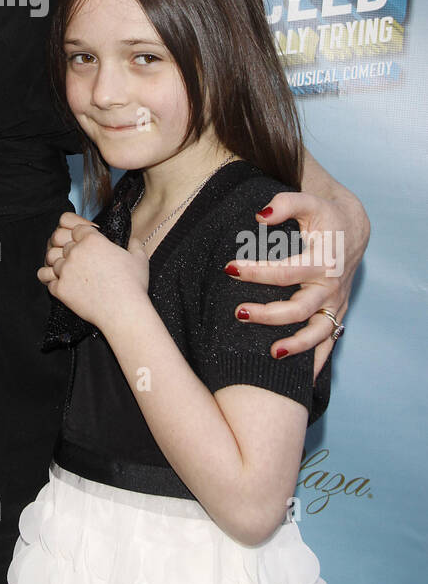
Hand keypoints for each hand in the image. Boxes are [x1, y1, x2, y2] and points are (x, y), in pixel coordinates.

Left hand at [39, 211, 149, 329]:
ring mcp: (66, 270)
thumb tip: (133, 239)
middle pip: (63, 243)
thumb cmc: (132, 286)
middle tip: (80, 260)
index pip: (77, 229)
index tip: (86, 244)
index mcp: (92, 240)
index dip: (82, 236)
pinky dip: (53, 280)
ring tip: (71, 272)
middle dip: (70, 250)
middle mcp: (76, 252)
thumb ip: (134, 244)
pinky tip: (62, 283)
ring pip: (52, 259)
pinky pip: (47, 279)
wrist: (123, 312)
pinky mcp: (60, 288)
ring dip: (60, 264)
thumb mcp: (139, 258)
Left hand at [225, 191, 365, 377]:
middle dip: (268, 315)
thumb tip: (260, 215)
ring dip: (295, 346)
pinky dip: (316, 362)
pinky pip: (329, 344)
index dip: (257, 272)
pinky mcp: (336, 315)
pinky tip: (300, 381)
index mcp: (322, 260)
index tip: (229, 269)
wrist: (353, 231)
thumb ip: (285, 204)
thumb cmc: (325, 216)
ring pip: (316, 333)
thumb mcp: (309, 202)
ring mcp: (334, 305)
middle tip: (238, 313)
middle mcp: (330, 287)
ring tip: (271, 353)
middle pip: (298, 309)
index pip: (286, 272)